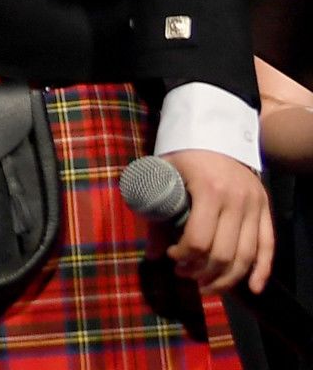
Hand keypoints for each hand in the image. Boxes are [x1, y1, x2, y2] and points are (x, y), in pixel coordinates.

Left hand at [161, 148, 273, 293]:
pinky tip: (252, 289)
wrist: (216, 131)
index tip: (171, 256)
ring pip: (247, 256)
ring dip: (227, 278)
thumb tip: (151, 256)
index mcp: (209, 191)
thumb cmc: (183, 154)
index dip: (184, 256)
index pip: (199, 240)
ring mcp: (256, 206)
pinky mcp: (266, 209)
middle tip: (184, 273)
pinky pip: (268, 247)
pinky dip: (262, 271)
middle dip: (201, 271)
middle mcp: (238, 201)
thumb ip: (155, 213)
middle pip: (223, 253)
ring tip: (207, 286)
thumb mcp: (163, 175)